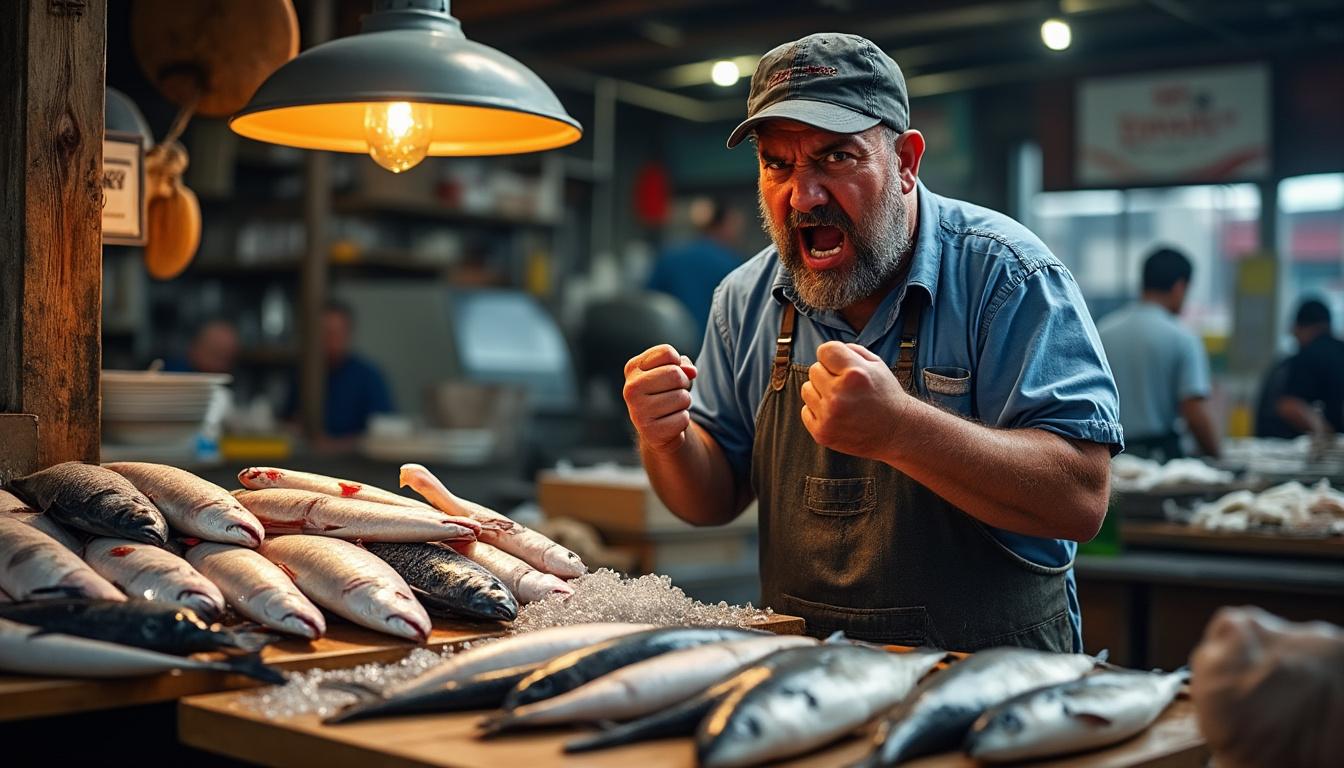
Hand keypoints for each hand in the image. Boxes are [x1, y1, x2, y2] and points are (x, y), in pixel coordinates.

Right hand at [623, 345, 697, 453]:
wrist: (658, 428)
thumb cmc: (666, 394)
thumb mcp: (671, 373)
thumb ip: (683, 365)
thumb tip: (691, 372)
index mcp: (633, 368)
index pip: (667, 353)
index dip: (678, 363)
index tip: (672, 374)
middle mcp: (630, 388)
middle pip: (675, 374)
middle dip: (684, 383)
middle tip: (676, 392)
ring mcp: (638, 411)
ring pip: (681, 397)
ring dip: (684, 403)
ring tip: (672, 407)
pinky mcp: (650, 432)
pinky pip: (682, 419)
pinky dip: (683, 420)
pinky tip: (670, 421)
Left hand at [801, 341, 908, 460]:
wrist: (896, 432)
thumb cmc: (885, 395)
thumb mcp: (877, 364)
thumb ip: (850, 350)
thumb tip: (826, 351)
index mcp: (854, 374)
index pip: (824, 350)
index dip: (833, 356)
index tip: (841, 365)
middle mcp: (839, 394)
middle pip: (814, 369)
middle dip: (828, 374)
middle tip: (846, 386)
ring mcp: (829, 415)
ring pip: (806, 389)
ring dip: (820, 392)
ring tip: (841, 400)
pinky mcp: (822, 432)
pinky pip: (805, 410)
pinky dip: (818, 411)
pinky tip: (837, 414)